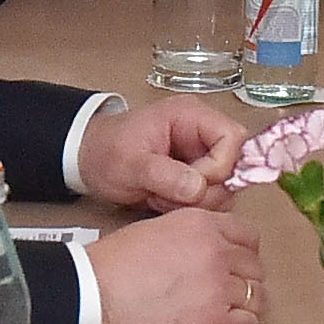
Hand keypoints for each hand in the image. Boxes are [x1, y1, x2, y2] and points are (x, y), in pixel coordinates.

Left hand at [75, 93, 245, 209]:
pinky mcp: (198, 176)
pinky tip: (164, 201)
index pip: (232, 138)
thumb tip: (198, 187)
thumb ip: (164, 174)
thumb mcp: (130, 162)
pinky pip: (210, 197)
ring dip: (195, 202)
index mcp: (192, 116)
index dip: (218, 166)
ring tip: (161, 197)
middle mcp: (204, 134)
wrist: (89, 160)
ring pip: (225, 187)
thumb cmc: (107, 150)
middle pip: (234, 166)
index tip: (190, 182)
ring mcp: (202, 156)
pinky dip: (189, 207)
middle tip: (169, 194)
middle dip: (205, 190)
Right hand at [80, 204, 263, 323]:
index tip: (235, 264)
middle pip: (255, 268)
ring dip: (246, 305)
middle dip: (243, 280)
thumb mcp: (156, 229)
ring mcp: (218, 289)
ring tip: (227, 312)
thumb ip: (191, 235)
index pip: (249, 237)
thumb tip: (208, 249)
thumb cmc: (111, 265)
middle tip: (227, 292)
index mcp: (202, 225)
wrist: (91, 296)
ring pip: (258, 298)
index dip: (243, 253)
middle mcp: (217, 252)